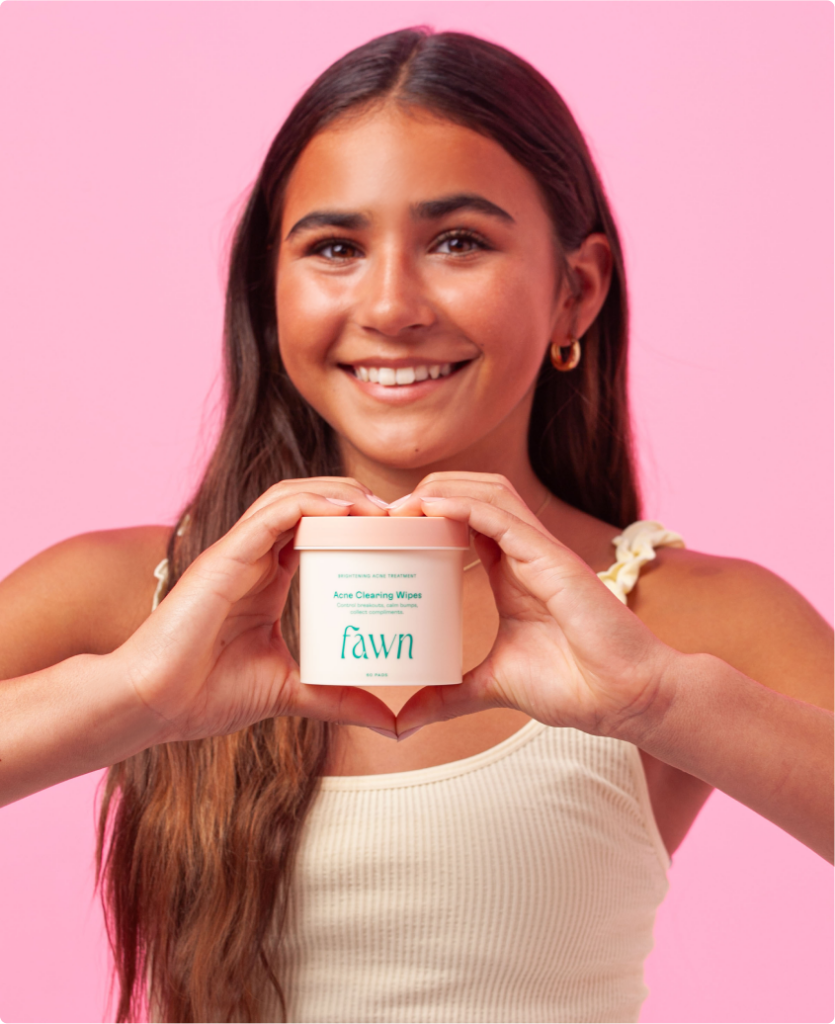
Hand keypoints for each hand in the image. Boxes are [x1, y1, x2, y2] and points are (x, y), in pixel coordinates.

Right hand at [115, 478, 397, 741]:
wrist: (153, 705)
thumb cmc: (206, 695)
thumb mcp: (291, 692)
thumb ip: (338, 698)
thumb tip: (391, 724)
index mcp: (268, 579)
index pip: (318, 531)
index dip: (359, 525)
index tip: (403, 537)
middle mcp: (255, 557)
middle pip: (310, 504)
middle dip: (357, 501)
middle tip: (404, 517)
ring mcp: (238, 552)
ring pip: (293, 497)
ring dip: (341, 492)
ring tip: (383, 507)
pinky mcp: (224, 556)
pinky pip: (272, 513)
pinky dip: (311, 502)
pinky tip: (348, 508)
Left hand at [390, 474, 674, 740]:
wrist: (624, 700)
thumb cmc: (573, 687)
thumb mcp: (492, 686)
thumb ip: (449, 697)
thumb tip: (403, 722)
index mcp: (513, 572)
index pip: (467, 520)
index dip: (429, 513)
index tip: (387, 528)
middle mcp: (526, 553)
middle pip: (476, 494)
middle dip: (431, 489)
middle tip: (385, 511)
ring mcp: (541, 551)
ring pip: (489, 492)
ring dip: (443, 487)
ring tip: (400, 503)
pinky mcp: (552, 559)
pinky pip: (501, 517)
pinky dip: (464, 505)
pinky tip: (430, 506)